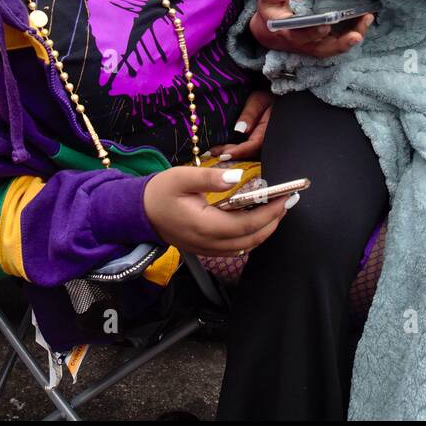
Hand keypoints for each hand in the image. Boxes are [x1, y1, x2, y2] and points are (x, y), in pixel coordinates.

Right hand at [143, 165, 292, 256]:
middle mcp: (208, 242)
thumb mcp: (182, 176)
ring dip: (264, 231)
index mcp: (204, 225)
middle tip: (288, 203)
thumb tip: (238, 176)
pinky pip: (235, 248)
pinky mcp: (205, 248)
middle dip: (273, 222)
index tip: (285, 198)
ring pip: (244, 247)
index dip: (269, 213)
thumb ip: (210, 177)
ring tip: (277, 211)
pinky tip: (257, 221)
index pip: (246, 224)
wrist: (138, 213)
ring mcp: (206, 249)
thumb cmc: (159, 192)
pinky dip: (251, 236)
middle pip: (250, 239)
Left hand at [210, 90, 272, 161]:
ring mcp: (261, 143)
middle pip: (249, 153)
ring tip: (214, 152)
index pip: (254, 145)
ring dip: (231, 154)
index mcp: (267, 130)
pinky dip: (234, 150)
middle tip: (213, 152)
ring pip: (247, 153)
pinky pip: (246, 149)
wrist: (271, 98)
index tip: (224, 155)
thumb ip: (249, 115)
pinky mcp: (255, 142)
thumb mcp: (258, 101)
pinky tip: (221, 149)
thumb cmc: (265, 98)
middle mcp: (266, 140)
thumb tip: (239, 130)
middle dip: (231, 154)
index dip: (239, 151)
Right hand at [249, 0, 372, 58]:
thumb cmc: (271, 9)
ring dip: (350, 40)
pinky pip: (337, 46)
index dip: (312, 32)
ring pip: (332, 49)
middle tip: (356, 34)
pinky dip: (351, 37)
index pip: (298, 35)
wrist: (268, 30)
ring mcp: (312, 47)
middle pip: (321, 47)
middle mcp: (301, 44)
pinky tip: (363, 23)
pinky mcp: (320, 46)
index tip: (325, 25)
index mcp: (285, 32)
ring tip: (365, 23)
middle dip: (340, 42)